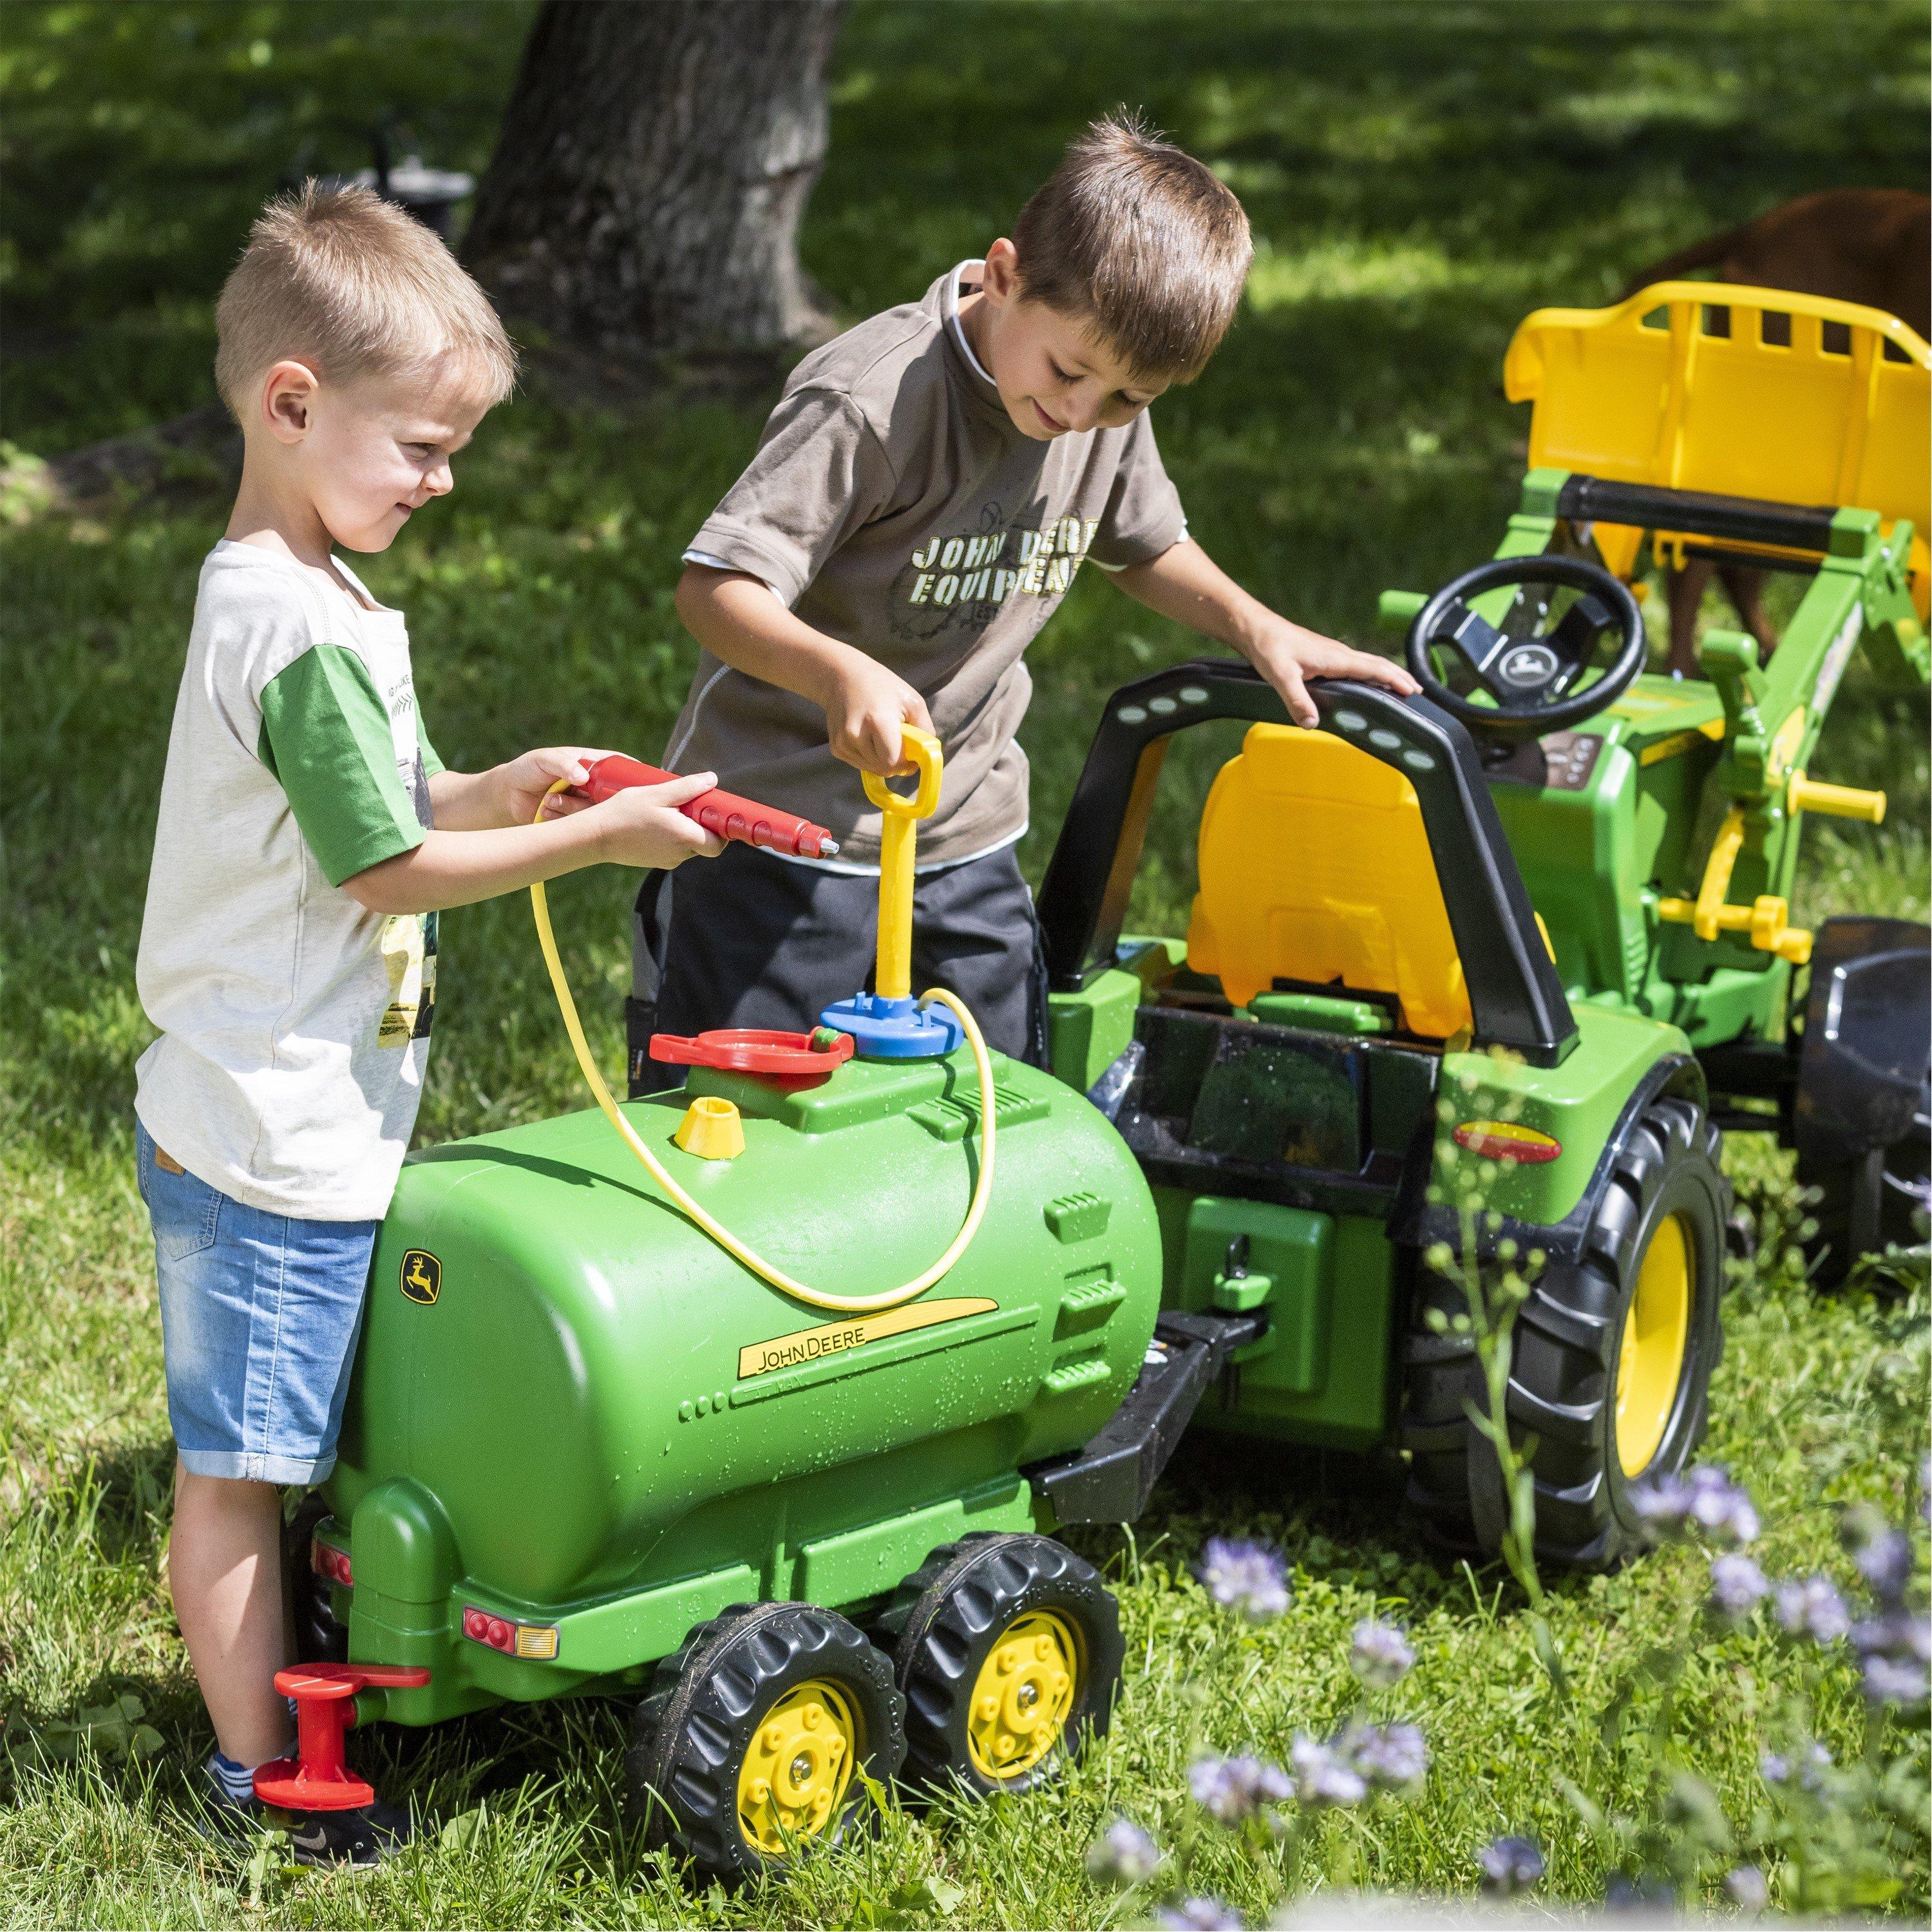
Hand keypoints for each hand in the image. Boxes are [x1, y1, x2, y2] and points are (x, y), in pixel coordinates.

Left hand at [493, 746, 619, 827]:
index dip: (627, 777)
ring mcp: (586, 804)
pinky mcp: (576, 821)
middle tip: (570, 792)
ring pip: (594, 813)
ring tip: (548, 799)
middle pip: (610, 796)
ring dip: (570, 808)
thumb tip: (584, 777)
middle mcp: (594, 785)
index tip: (626, 786)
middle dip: (590, 799)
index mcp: (593, 764)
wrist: (510, 794)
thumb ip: (564, 765)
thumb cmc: (528, 769)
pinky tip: (546, 810)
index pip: (619, 768)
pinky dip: (561, 819)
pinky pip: (579, 827)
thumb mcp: (544, 760)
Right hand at [589, 771, 727, 870]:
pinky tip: (656, 821)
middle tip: (690, 806)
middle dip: (703, 826)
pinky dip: (671, 836)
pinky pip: (673, 849)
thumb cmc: (624, 813)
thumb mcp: (657, 793)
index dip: (722, 831)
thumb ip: (687, 788)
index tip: (715, 814)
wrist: (596, 835)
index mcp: (684, 837)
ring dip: (685, 829)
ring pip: (688, 846)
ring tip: (668, 810)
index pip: (718, 845)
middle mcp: (679, 854)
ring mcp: (666, 860)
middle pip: (704, 843)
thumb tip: (711, 780)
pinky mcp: (655, 861)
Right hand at [824, 654, 934, 776]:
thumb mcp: (912, 701)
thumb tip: (926, 754)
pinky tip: (869, 737)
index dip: (906, 765)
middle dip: (896, 763)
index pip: (892, 762)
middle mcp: (855, 734)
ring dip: (882, 760)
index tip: (912, 757)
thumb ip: (925, 729)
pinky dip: (869, 757)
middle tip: (900, 744)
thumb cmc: (881, 686)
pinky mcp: (836, 747)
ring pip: (871, 769)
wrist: (842, 676)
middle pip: (883, 769)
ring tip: (882, 736)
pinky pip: (860, 764)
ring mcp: (843, 742)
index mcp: (877, 721)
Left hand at [1244, 618, 1419, 728]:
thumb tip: (1312, 723)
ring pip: (1368, 664)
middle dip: (1400, 677)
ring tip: (1402, 688)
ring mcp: (1333, 654)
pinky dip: (1370, 674)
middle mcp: (1339, 654)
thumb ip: (1297, 700)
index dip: (1395, 679)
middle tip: (1419, 693)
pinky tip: (1368, 682)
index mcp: (1335, 658)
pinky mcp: (1324, 656)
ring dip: (1387, 675)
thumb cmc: (1268, 647)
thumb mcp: (1280, 676)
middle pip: (1377, 665)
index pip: (1374, 668)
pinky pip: (1356, 666)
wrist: (1255, 628)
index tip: (1414, 691)